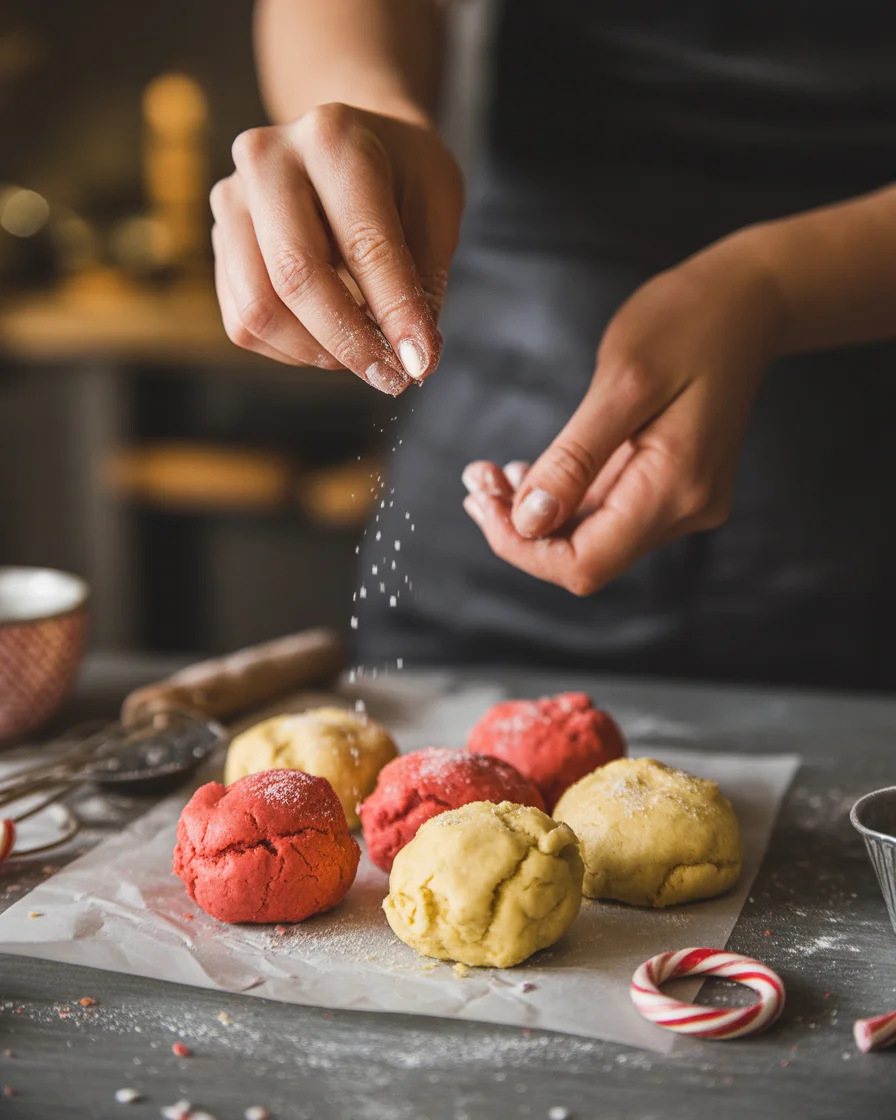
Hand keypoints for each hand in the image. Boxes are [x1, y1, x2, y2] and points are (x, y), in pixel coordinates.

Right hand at [211, 103, 463, 393]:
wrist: (347, 147)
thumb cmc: (400, 178)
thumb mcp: (435, 209)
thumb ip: (423, 282)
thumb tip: (416, 360)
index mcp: (332, 138)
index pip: (364, 243)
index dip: (395, 313)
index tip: (420, 363)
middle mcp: (266, 160)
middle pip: (296, 276)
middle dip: (350, 343)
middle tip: (392, 377)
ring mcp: (231, 201)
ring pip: (260, 310)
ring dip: (317, 351)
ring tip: (363, 353)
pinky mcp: (218, 244)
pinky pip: (244, 323)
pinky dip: (292, 349)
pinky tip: (328, 338)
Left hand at [462, 234, 784, 594]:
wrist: (746, 301)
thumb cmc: (686, 324)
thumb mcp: (621, 383)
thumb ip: (574, 459)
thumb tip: (530, 523)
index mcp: (675, 488)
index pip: (585, 563)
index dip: (522, 548)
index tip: (480, 501)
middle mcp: (685, 509)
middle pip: (586, 558)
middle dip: (520, 529)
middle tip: (476, 479)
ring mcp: (682, 502)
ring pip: (592, 539)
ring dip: (535, 516)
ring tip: (492, 474)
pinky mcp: (673, 487)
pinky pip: (607, 512)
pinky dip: (562, 500)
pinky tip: (529, 473)